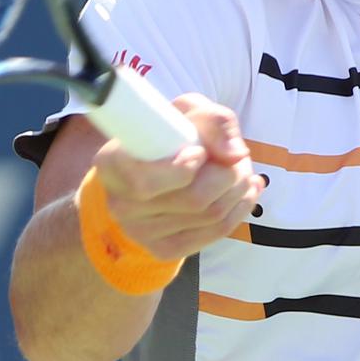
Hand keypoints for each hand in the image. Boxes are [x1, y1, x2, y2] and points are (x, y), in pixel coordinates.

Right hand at [91, 93, 264, 260]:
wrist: (155, 166)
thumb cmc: (169, 133)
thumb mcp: (186, 111)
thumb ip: (212, 121)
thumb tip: (234, 154)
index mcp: (112, 164)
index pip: (145, 182)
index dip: (182, 169)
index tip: (200, 152)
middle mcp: (121, 203)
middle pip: (193, 199)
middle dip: (229, 175)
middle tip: (239, 158)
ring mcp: (141, 232)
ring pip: (210, 215)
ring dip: (240, 189)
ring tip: (243, 170)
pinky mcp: (164, 249)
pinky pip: (215, 233)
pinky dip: (241, 208)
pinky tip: (247, 190)